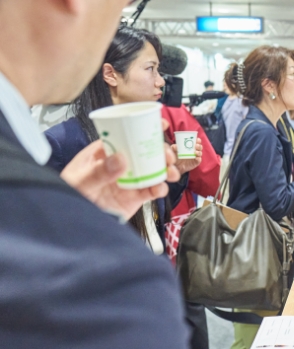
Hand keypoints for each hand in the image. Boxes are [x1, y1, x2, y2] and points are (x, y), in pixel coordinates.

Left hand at [60, 139, 179, 219]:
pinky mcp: (135, 197)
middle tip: (167, 156)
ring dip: (166, 169)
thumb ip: (98, 172)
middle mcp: (120, 165)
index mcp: (105, 153)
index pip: (126, 135)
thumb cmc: (68, 195)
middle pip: (145, 152)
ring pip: (153, 170)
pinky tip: (160, 188)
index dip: (144, 128)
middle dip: (161, 151)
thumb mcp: (79, 181)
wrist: (72, 223)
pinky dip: (160, 188)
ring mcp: (129, 181)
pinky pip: (152, 190)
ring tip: (170, 172)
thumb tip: (120, 159)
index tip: (159, 124)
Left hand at [172, 137, 202, 173]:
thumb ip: (174, 147)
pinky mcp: (196, 162)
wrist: (176, 165)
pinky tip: (196, 158)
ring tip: (195, 152)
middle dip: (199, 145)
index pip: (196, 141)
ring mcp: (196, 156)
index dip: (198, 140)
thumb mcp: (174, 151)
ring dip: (199, 152)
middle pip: (200, 147)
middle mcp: (194, 150)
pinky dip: (198, 158)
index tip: (196, 139)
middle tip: (196, 146)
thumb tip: (175, 146)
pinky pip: (199, 160)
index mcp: (191, 146)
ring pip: (200, 153)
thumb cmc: (176, 156)